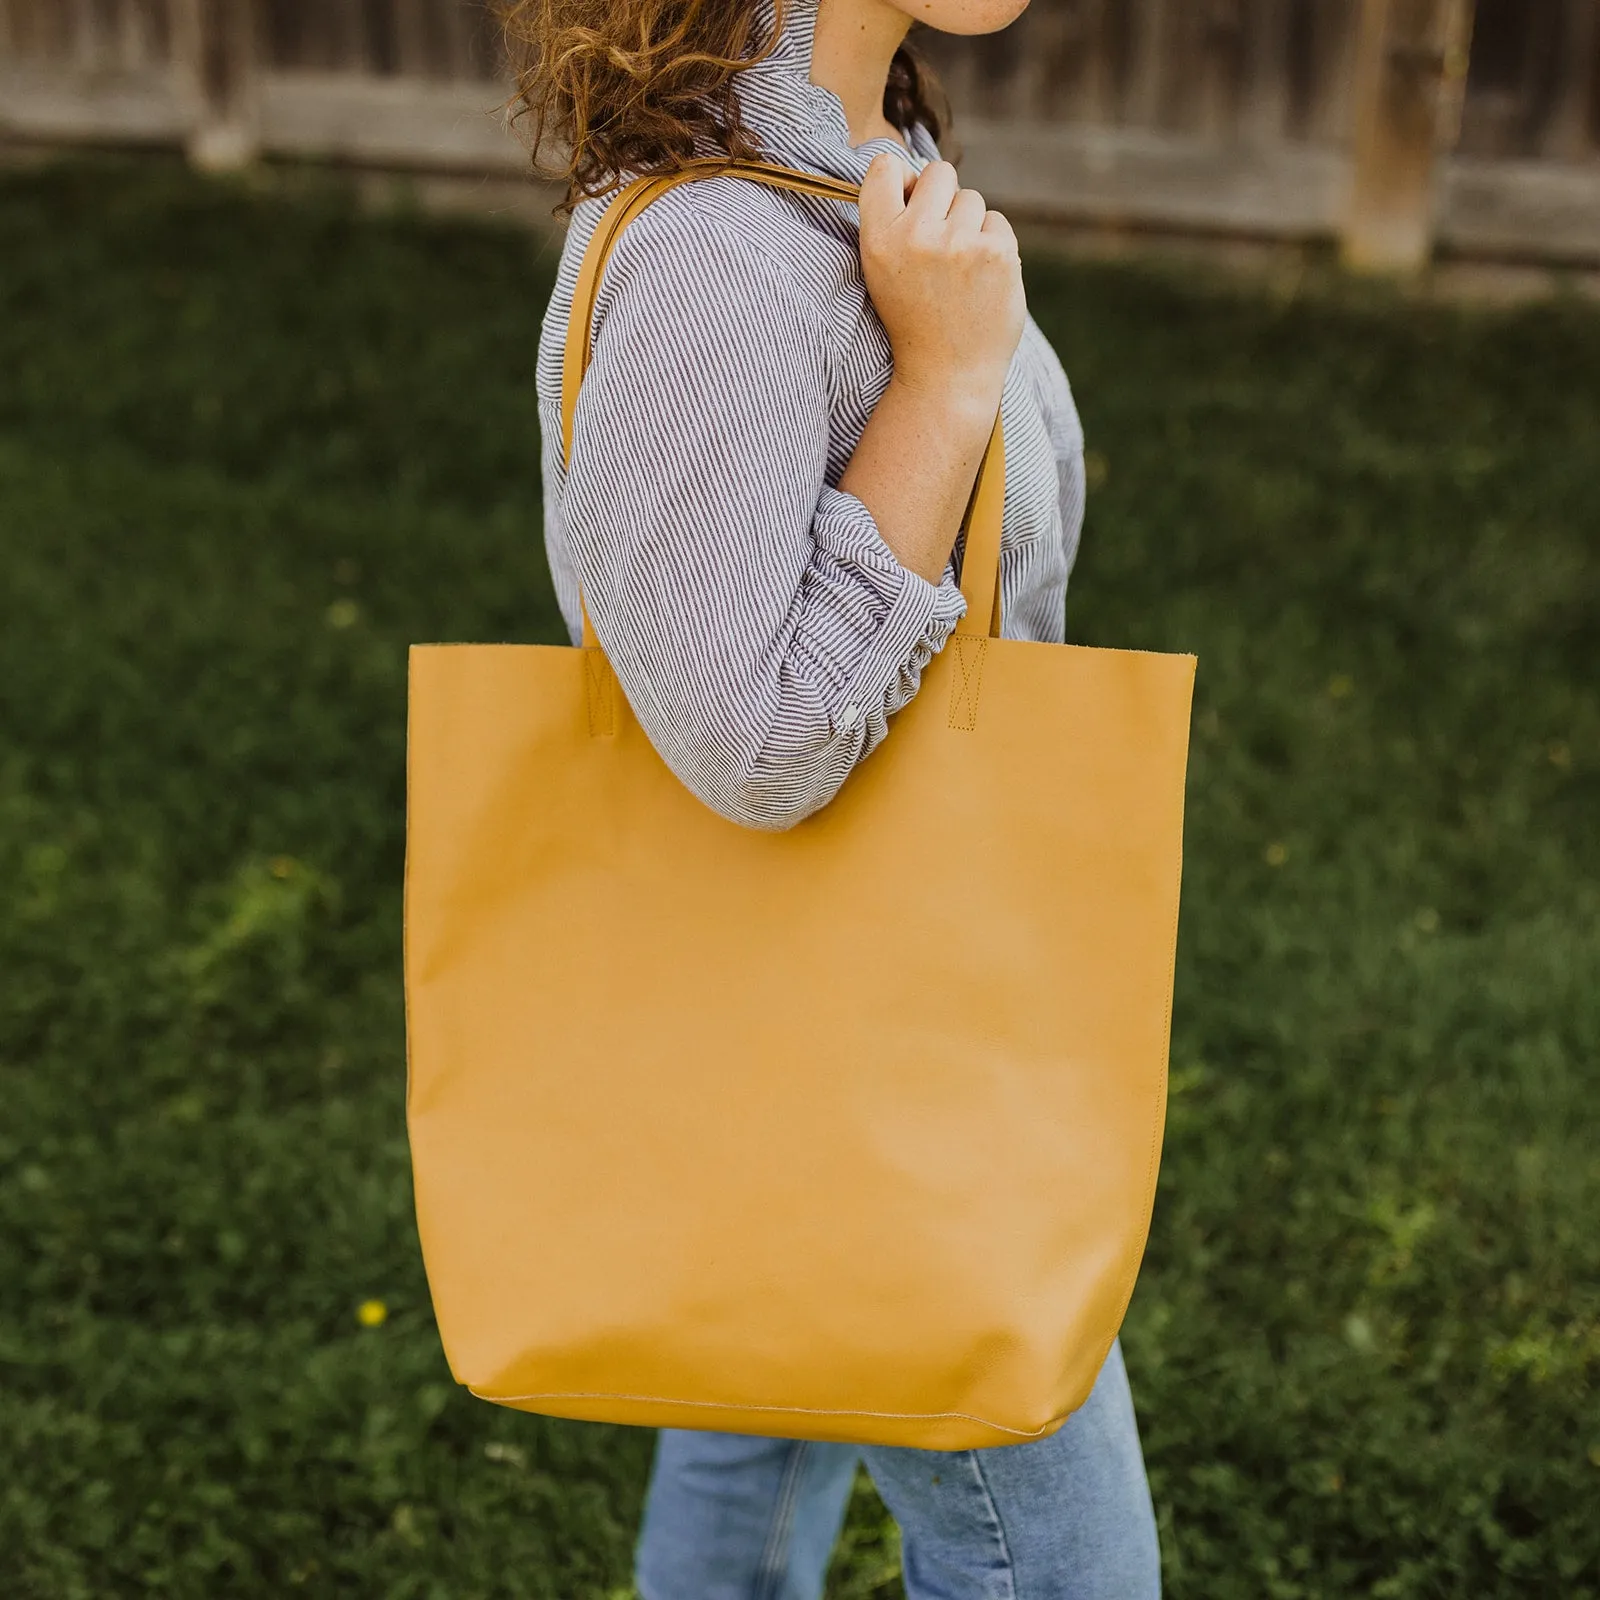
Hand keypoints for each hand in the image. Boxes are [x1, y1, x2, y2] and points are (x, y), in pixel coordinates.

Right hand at [856, 153, 1025, 419]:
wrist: (947, 375)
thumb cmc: (914, 320)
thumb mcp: (884, 271)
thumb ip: (894, 221)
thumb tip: (917, 172)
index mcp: (878, 239)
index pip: (886, 166)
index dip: (903, 178)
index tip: (910, 201)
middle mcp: (916, 236)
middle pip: (939, 172)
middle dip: (944, 199)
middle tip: (942, 245)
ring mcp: (959, 244)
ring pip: (972, 200)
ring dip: (970, 227)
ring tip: (960, 273)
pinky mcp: (997, 252)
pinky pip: (998, 223)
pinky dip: (994, 246)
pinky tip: (981, 280)